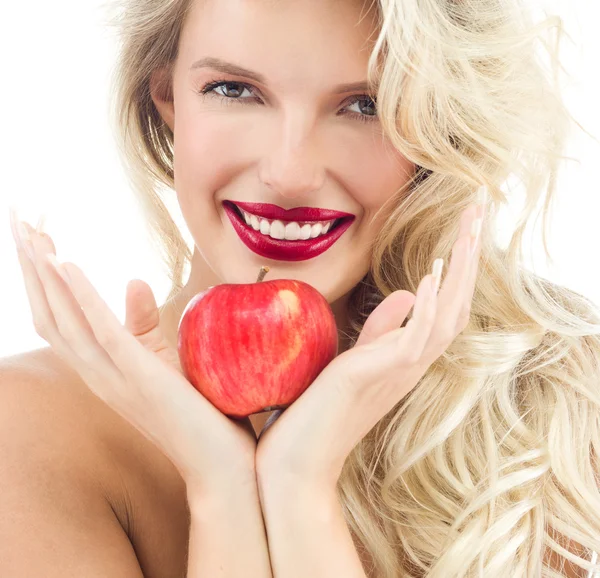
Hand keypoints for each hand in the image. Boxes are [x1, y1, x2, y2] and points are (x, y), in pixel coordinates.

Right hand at [9, 209, 257, 495]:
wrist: (224, 465)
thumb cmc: (200, 413)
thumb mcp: (166, 360)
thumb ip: (143, 325)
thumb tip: (132, 279)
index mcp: (103, 371)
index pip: (59, 319)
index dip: (43, 280)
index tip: (37, 237)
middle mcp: (97, 376)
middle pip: (49, 314)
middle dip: (31, 267)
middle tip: (18, 219)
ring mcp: (115, 379)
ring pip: (63, 320)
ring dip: (44, 274)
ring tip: (30, 231)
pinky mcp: (141, 377)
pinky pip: (101, 331)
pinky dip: (79, 296)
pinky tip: (65, 263)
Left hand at [255, 201, 484, 488]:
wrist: (296, 461)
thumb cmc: (320, 409)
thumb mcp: (357, 357)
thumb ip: (385, 328)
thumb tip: (411, 291)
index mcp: (409, 355)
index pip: (448, 304)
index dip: (461, 266)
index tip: (466, 226)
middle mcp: (413, 363)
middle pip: (458, 303)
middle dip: (471, 256)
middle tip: (480, 209)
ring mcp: (400, 371)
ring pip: (449, 316)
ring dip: (461, 270)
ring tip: (470, 228)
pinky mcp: (378, 376)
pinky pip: (418, 339)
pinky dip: (431, 305)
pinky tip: (433, 274)